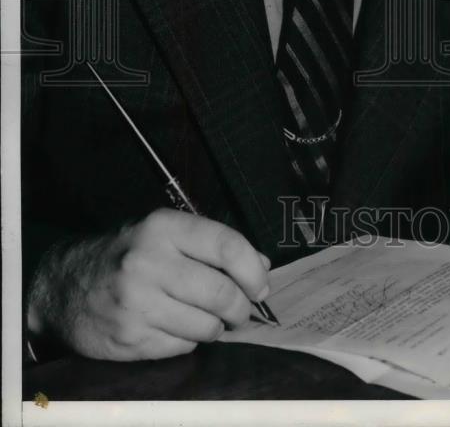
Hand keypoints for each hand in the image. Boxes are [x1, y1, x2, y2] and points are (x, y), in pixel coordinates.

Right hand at [27, 208, 271, 360]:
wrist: (63, 286)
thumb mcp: (165, 235)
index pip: (227, 246)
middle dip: (240, 308)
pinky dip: (188, 342)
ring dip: (215, 328)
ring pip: (206, 327)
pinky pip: (181, 347)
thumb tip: (261, 266)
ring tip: (207, 320)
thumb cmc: (126, 255)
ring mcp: (136, 304)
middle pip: (221, 293)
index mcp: (163, 228)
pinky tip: (175, 328)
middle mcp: (148, 263)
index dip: (253, 270)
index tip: (260, 286)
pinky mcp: (129, 339)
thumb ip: (212, 246)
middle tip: (239, 311)